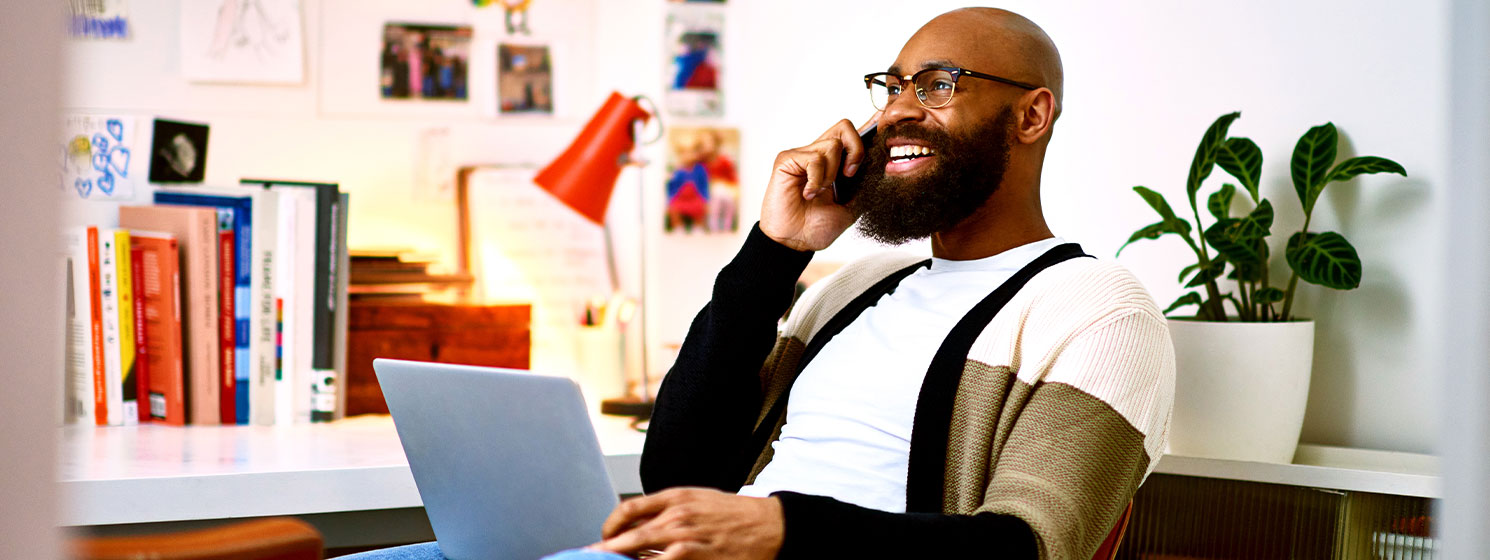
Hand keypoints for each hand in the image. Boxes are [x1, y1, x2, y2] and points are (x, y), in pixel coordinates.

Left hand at [591, 487, 783, 559]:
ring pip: (640, 554)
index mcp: (675, 497)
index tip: (604, 537)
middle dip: (605, 551)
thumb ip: (670, 510)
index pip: (629, 509)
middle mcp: (676, 516)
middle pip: (628, 536)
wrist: (770, 526)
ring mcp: (685, 539)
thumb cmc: (735, 515)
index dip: (610, 524)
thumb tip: (641, 526)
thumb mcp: (699, 500)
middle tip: (590, 557)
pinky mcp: (696, 558)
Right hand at [759, 114, 878, 251]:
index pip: (852, 135)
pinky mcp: (787, 160)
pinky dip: (816, 180)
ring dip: (831, 174)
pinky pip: (814, 158)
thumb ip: (863, 186)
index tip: (884, 125)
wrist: (795, 242)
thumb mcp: (851, 207)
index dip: (869, 126)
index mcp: (835, 164)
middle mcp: (819, 154)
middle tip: (850, 175)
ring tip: (820, 193)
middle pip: (845, 127)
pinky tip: (807, 194)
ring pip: (832, 145)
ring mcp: (802, 155)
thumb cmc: (817, 227)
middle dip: (856, 149)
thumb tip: (882, 167)